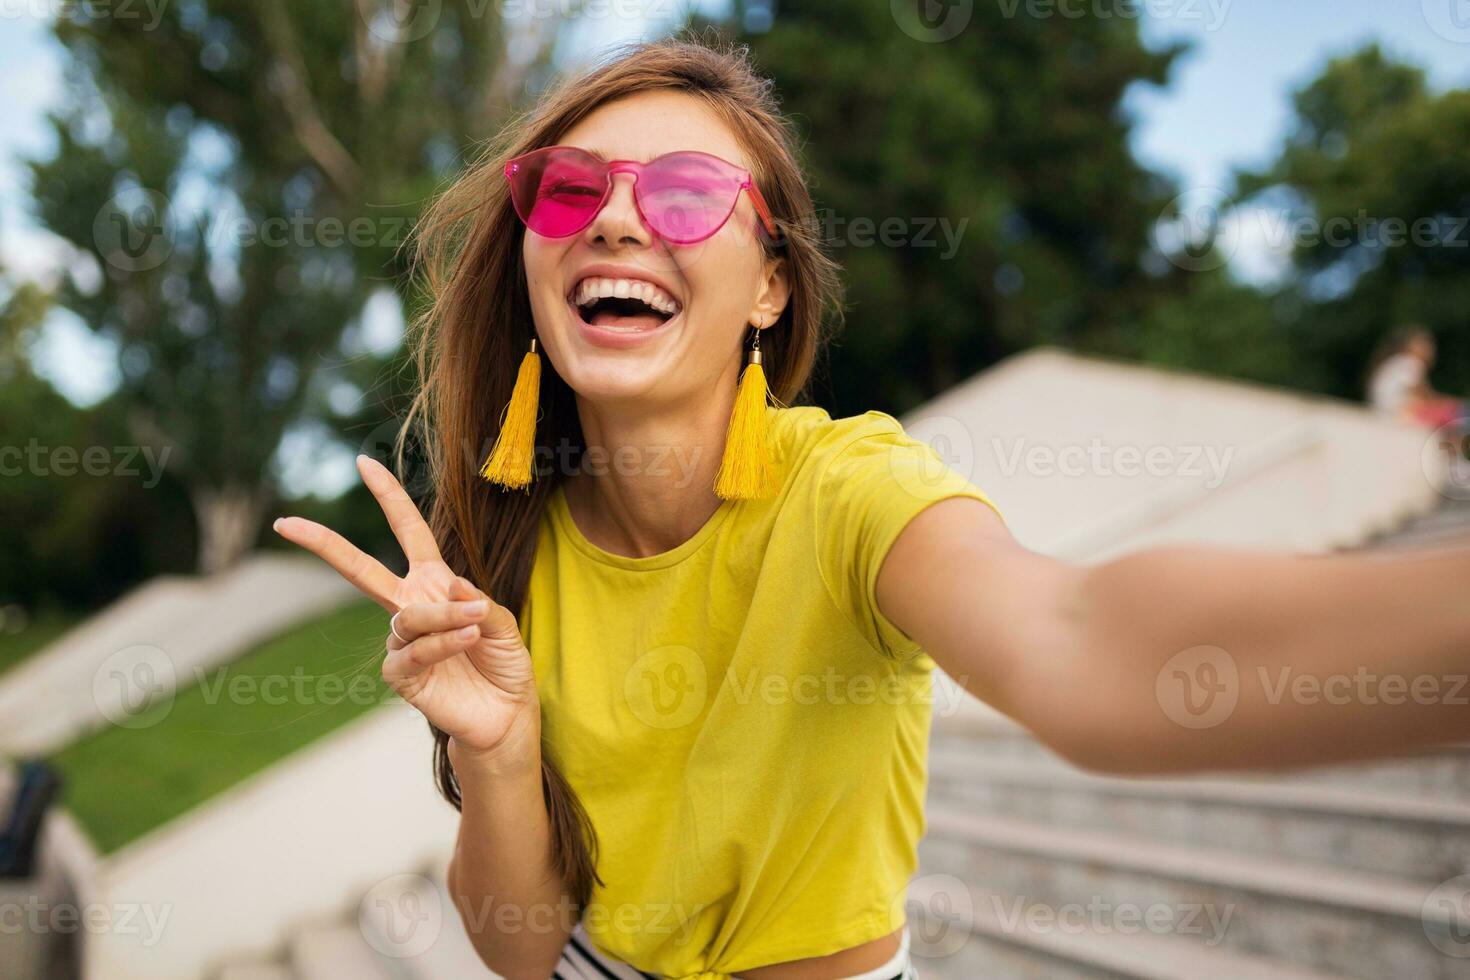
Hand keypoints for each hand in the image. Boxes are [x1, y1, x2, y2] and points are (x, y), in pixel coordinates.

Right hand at [274, 455, 537, 762]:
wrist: (504, 715)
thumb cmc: (503, 664)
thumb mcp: (503, 622)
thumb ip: (479, 600)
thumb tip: (449, 582)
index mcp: (433, 584)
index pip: (408, 533)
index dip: (390, 498)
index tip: (364, 464)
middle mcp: (410, 608)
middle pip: (360, 570)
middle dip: (324, 545)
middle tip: (287, 523)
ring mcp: (401, 642)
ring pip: (408, 617)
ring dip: (444, 618)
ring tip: (478, 624)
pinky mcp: (400, 675)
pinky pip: (414, 651)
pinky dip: (443, 643)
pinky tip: (468, 641)